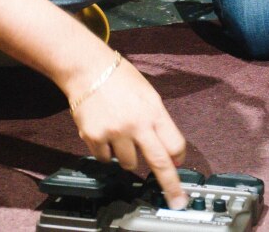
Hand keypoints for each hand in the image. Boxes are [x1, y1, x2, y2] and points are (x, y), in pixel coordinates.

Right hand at [71, 54, 188, 209]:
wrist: (88, 69)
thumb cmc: (120, 78)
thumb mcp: (148, 94)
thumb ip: (159, 120)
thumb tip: (169, 149)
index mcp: (153, 110)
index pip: (174, 143)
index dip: (179, 158)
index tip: (179, 166)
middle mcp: (136, 124)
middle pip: (159, 162)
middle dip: (170, 185)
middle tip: (177, 200)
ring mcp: (114, 132)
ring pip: (129, 164)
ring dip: (128, 156)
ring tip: (121, 134)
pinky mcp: (94, 138)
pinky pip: (106, 158)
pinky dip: (107, 151)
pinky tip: (106, 132)